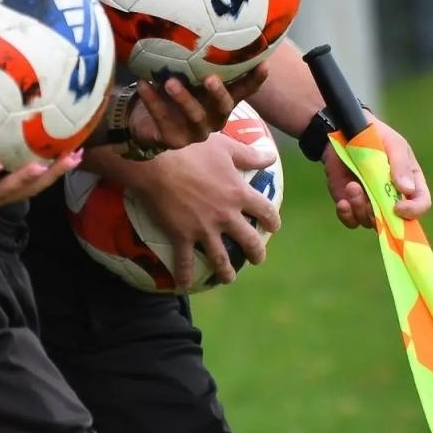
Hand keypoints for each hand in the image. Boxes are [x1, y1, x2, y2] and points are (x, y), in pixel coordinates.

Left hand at [0, 150, 82, 212]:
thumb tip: (6, 113)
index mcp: (1, 190)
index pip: (36, 183)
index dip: (58, 171)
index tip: (79, 155)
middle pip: (29, 189)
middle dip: (52, 175)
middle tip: (73, 158)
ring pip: (5, 190)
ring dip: (24, 179)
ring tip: (41, 166)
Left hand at [128, 64, 270, 150]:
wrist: (144, 120)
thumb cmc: (172, 90)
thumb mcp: (187, 75)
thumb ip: (196, 59)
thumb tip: (200, 19)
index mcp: (221, 101)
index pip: (245, 90)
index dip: (256, 79)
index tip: (264, 63)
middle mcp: (214, 118)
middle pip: (223, 107)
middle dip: (219, 93)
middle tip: (210, 78)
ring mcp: (195, 132)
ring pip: (195, 116)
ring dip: (183, 98)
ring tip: (170, 82)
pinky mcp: (174, 140)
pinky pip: (163, 120)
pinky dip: (153, 101)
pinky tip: (144, 84)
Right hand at [128, 130, 280, 287]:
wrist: (157, 161)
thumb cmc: (192, 148)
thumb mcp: (226, 147)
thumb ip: (250, 155)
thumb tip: (272, 155)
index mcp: (239, 193)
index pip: (265, 211)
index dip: (272, 220)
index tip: (274, 227)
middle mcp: (226, 215)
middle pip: (249, 240)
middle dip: (256, 253)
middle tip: (257, 259)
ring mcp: (204, 229)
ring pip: (221, 258)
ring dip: (226, 272)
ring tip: (228, 279)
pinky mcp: (181, 236)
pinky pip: (184, 262)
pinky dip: (184, 276)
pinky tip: (183, 285)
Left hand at [323, 113, 430, 229]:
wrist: (344, 132)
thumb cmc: (376, 135)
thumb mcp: (393, 145)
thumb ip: (400, 165)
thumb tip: (407, 190)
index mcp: (410, 182)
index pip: (420, 204)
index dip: (413, 211)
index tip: (397, 208)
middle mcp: (392, 197)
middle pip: (395, 221)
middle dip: (381, 215)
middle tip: (368, 201)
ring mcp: (371, 202)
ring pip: (370, 221)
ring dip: (360, 208)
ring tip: (351, 187)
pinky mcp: (352, 204)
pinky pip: (351, 220)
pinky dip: (347, 215)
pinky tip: (342, 203)